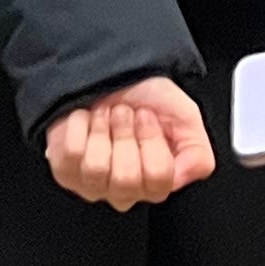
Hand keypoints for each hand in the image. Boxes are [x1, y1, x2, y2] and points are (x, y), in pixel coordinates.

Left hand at [44, 78, 216, 207]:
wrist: (109, 75)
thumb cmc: (145, 96)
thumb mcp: (186, 117)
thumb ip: (198, 155)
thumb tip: (182, 176)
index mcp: (156, 182)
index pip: (158, 178)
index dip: (152, 141)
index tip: (148, 118)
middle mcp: (125, 190)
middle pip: (126, 179)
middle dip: (126, 133)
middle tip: (125, 115)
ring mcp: (93, 184)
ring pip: (97, 169)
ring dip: (102, 128)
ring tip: (105, 115)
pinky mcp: (66, 171)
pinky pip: (72, 154)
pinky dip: (80, 125)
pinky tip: (86, 119)